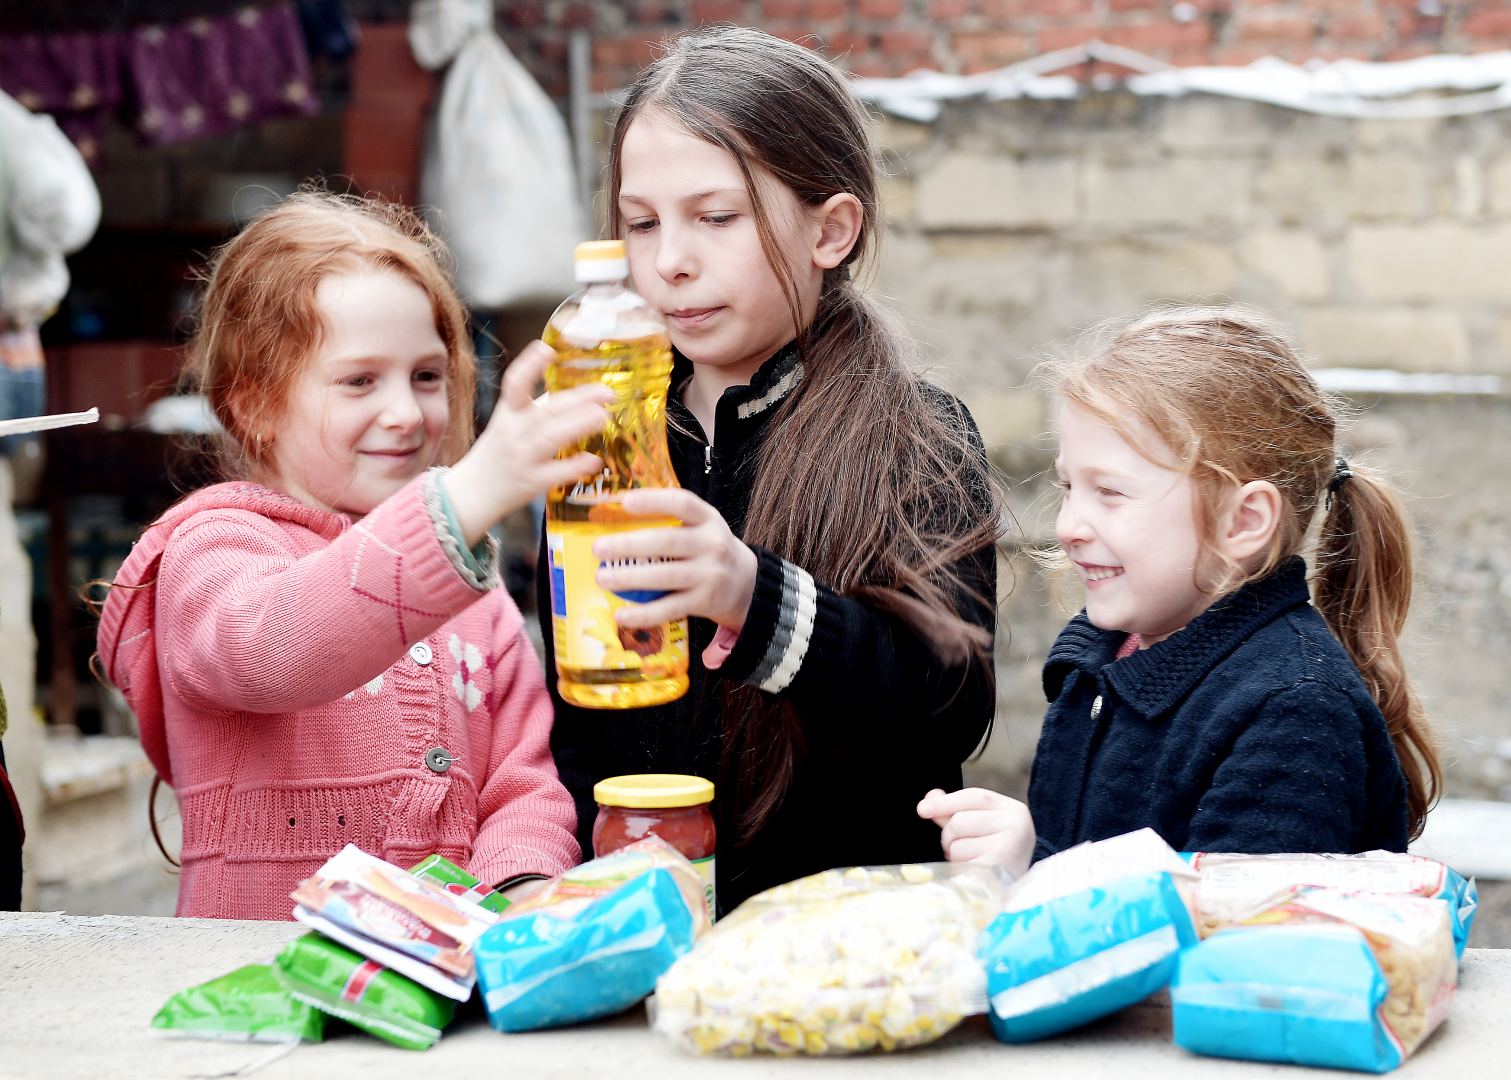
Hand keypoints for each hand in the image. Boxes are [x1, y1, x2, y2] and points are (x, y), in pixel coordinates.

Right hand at [443, 341, 611, 545]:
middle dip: (577, 399)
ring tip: (603, 417)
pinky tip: (595, 460)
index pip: (514, 384)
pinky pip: (555, 474)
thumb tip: (575, 396)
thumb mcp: (508, 425)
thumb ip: (537, 410)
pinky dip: (575, 466)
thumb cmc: (496, 454)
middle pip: (545, 411)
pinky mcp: (530, 483)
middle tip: (607, 392)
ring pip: (550, 438)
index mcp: (507, 415)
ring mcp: (521, 459)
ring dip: (578, 426)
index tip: (547, 349)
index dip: (529, 365)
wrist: (470, 493)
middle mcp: (512, 433)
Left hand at [592, 488, 757, 633]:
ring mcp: (709, 575)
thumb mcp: (702, 526)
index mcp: (708, 519)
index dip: (654, 501)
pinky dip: (644, 614)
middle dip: (630, 545)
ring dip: (630, 578)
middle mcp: (712, 545)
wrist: (746, 584)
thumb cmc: (710, 550)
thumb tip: (616, 516)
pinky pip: (669, 609)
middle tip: (599, 548)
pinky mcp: (703, 602)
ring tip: (603, 577)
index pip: (682, 503)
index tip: (625, 501)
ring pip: (666, 576)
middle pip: (668, 542)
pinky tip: (621, 615)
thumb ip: (671, 519)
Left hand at [916, 787, 1035, 877]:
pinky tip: (974, 873)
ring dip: (955, 856)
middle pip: (959, 821)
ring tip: (972, 862)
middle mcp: (1016, 825)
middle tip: (962, 850)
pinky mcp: (997, 868)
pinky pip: (960, 863)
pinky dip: (960, 868)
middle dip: (950, 838)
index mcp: (1014, 810)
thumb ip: (955, 811)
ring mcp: (1009, 846)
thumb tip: (930, 796)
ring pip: (957, 844)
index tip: (922, 809)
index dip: (945, 802)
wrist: (1015, 890)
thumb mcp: (981, 828)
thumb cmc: (997, 856)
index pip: (974, 797)